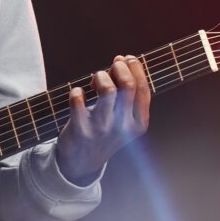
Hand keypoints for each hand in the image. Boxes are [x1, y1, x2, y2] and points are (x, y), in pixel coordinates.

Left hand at [56, 55, 150, 184]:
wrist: (82, 162)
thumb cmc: (104, 130)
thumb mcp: (124, 117)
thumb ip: (127, 92)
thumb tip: (123, 60)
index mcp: (138, 123)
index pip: (143, 89)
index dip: (136, 68)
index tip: (126, 58)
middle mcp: (122, 126)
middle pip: (128, 85)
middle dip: (119, 67)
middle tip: (112, 65)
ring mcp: (102, 128)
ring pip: (108, 90)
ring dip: (101, 76)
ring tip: (96, 79)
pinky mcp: (80, 129)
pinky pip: (78, 101)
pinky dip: (76, 91)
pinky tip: (78, 93)